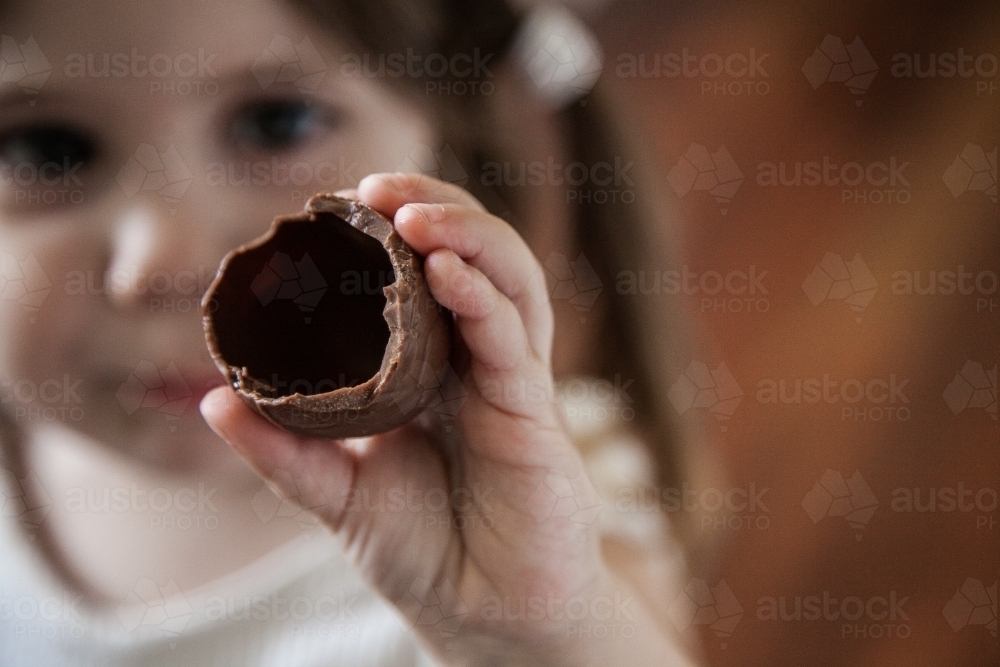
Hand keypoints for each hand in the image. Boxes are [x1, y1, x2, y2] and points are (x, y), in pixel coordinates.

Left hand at [201, 173, 686, 665]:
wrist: (484, 617)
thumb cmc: (426, 550)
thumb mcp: (339, 494)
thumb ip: (285, 451)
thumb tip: (213, 400)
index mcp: (437, 368)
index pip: (426, 273)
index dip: (393, 229)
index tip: (339, 203)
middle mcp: (480, 362)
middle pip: (477, 258)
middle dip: (437, 208)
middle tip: (377, 188)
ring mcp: (513, 383)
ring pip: (510, 283)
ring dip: (469, 237)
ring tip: (414, 215)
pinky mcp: (536, 418)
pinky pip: (514, 344)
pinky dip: (483, 301)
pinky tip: (447, 274)